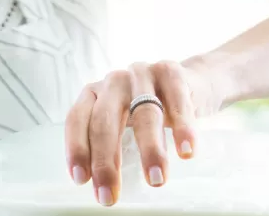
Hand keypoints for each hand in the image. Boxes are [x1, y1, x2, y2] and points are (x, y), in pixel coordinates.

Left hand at [64, 60, 223, 206]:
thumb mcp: (124, 123)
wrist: (191, 82)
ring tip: (156, 179)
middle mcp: (113, 81)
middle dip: (105, 161)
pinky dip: (183, 128)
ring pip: (144, 113)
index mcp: (94, 93)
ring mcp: (142, 73)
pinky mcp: (172, 72)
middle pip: (104, 120)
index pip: (77, 119)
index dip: (77, 148)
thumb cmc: (150, 110)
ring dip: (149, 149)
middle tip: (110, 196)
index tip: (80, 179)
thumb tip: (105, 189)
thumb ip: (112, 145)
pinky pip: (177, 102)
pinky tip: (186, 151)